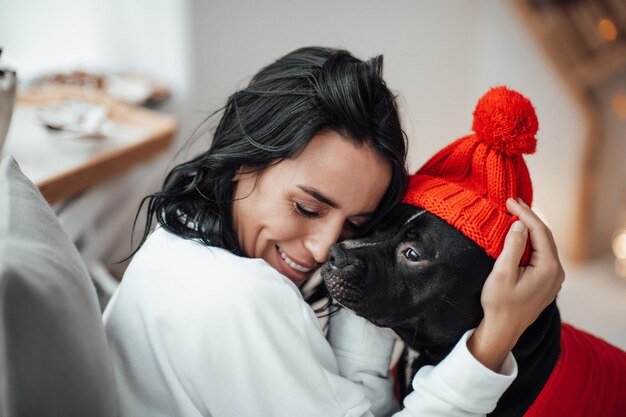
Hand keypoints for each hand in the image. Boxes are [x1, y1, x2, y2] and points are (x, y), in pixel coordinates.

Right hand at [468, 198, 564, 370]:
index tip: (509, 201)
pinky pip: (541, 254)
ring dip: (530, 229)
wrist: (502, 330)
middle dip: (529, 217)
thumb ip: (513, 247)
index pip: (539, 231)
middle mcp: (556, 272)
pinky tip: (520, 235)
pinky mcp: (546, 282)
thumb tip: (520, 224)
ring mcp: (553, 278)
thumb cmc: (500, 304)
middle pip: (544, 236)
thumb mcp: (502, 273)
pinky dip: (531, 241)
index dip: (525, 213)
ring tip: (515, 214)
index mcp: (548, 268)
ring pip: (544, 245)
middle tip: (512, 202)